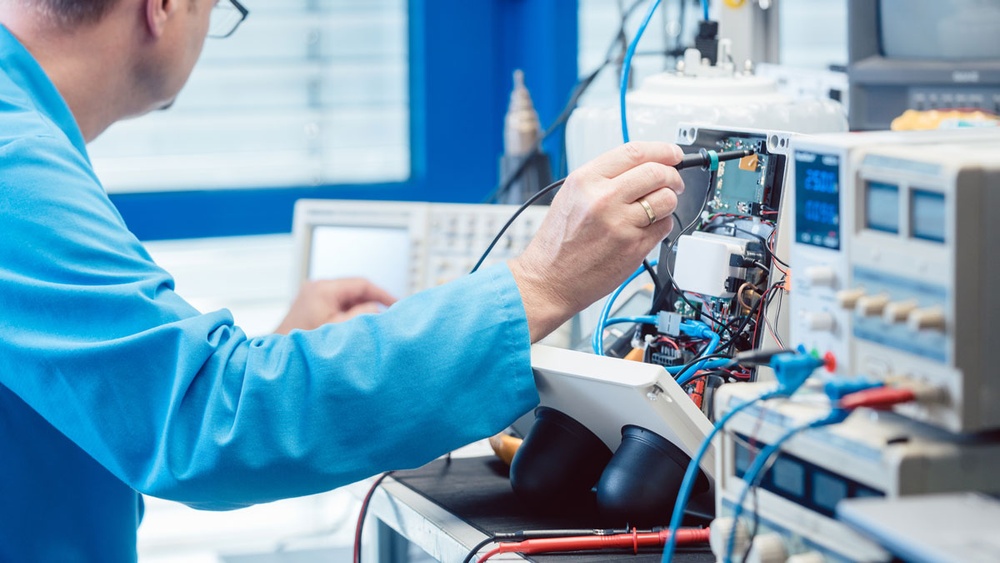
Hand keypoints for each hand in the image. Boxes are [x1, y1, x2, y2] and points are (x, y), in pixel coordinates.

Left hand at [274, 278, 396, 333]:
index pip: (362, 284)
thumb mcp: (339, 329)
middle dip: (372, 301)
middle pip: (354, 289)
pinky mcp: (311, 306)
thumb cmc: (303, 345)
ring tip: (374, 322)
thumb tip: (378, 309)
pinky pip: (337, 304)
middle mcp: (316, 288)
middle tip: (388, 314)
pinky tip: (356, 325)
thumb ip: (362, 316)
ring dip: (360, 308)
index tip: (396, 303)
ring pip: (346, 297)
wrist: (280, 357)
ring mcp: (312, 296)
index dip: (383, 294)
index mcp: (324, 289)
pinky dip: (349, 312)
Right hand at [509, 141, 684, 341]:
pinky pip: (664, 226)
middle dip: (672, 175)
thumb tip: (642, 165)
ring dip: (668, 201)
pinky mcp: (634, 247)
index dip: (662, 150)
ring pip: (667, 199)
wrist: (549, 280)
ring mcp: (621, 224)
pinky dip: (661, 225)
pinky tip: (644, 229)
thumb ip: (603, 178)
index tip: (673, 154)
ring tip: (656, 207)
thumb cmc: (558, 242)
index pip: (635, 152)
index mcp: (586, 180)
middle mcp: (604, 199)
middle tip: (673, 181)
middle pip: (657, 173)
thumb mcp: (571, 196)